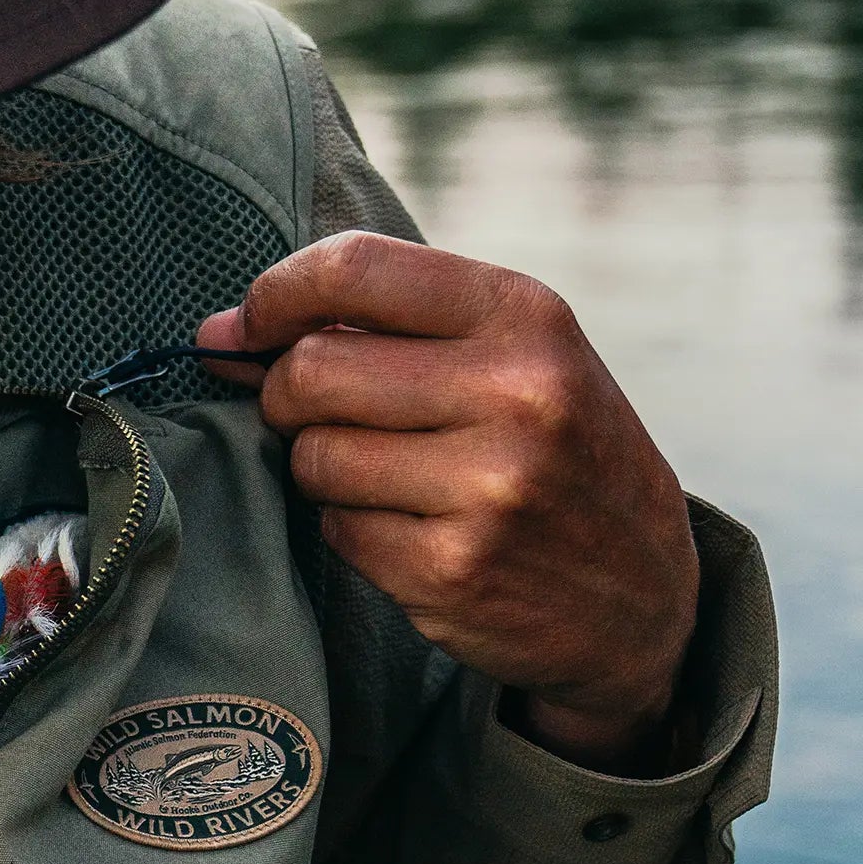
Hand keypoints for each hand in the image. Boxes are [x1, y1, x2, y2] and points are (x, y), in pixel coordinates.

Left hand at [198, 232, 699, 769]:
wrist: (643, 594)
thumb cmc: (554, 453)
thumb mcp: (512, 358)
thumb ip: (382, 329)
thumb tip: (219, 331)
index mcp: (526, 316)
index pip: (354, 269)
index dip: (275, 296)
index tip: (251, 326)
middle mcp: (516, 394)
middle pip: (310, 372)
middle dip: (288, 395)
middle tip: (318, 415)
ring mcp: (487, 488)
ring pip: (313, 456)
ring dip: (322, 468)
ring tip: (387, 476)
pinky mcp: (451, 570)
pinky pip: (336, 530)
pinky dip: (351, 529)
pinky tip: (411, 530)